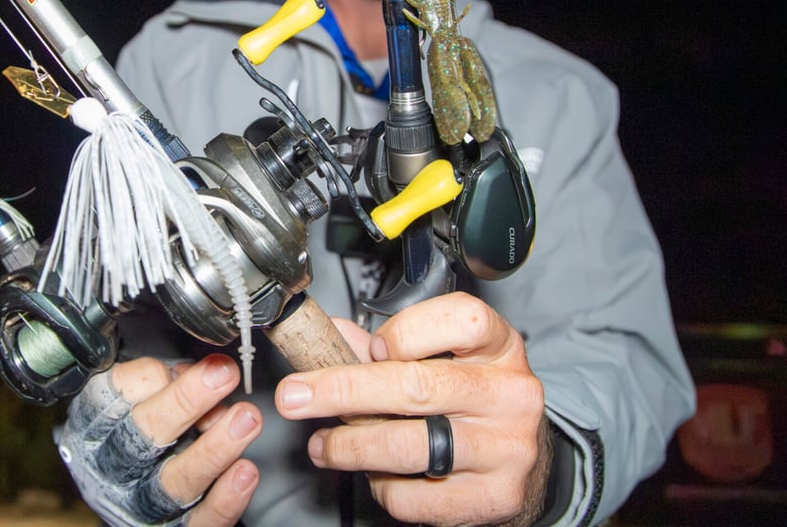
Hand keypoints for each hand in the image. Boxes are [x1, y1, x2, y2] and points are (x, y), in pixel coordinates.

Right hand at [57, 354, 262, 526]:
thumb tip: (205, 370)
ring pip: (175, 480)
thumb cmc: (137, 429)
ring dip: (214, 449)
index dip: (160, 374)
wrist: (128, 490)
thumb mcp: (134, 396)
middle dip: (187, 401)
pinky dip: (225, 499)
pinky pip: (200, 520)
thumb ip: (162, 381)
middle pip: (145, 434)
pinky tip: (245, 471)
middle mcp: (112, 465)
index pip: (121, 391)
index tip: (200, 361)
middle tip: (224, 375)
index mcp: (96, 423)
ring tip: (246, 419)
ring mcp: (140, 502)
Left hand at [275, 291, 551, 526]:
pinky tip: (375, 474)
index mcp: (499, 346)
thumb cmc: (471, 398)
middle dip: (342, 391)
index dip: (401, 332)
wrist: (523, 462)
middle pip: (415, 386)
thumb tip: (326, 334)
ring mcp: (507, 448)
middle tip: (295, 396)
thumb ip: (386, 345)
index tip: (364, 348)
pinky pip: (417, 496)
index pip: (457, 319)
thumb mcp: (445, 357)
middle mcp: (511, 393)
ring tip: (324, 445)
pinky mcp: (495, 498)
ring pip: (408, 445)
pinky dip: (383, 486)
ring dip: (350, 446)